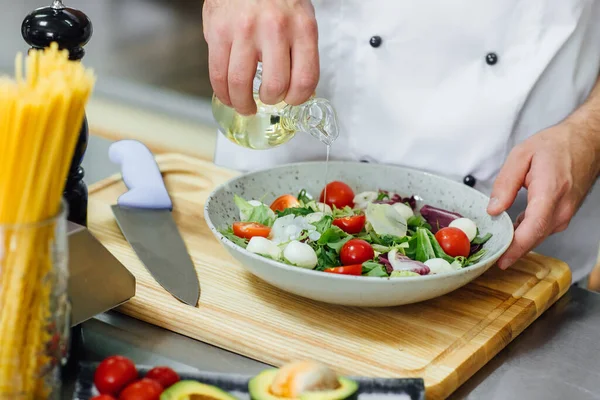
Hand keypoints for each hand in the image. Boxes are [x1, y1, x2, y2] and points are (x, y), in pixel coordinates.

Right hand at [202, 0, 319, 114]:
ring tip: (244, 105)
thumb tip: (296, 89)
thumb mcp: (300, 18)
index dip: (297, 99)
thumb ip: (300, 52)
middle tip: (266, 100)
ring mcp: (244, 30)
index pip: (305, 79)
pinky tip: (228, 95)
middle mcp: (275, 29)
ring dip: (243, 103)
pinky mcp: (219, 31)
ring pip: (241, 84)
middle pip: (274, 86)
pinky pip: (218, 73)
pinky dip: (222, 92)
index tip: (291, 100)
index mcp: (302, 27)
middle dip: (270, 101)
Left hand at [487, 121, 599, 269]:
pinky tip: (510, 233)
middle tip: (487, 255)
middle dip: (510, 251)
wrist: (586, 142)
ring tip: (494, 244)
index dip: (516, 248)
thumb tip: (494, 209)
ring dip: (517, 243)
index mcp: (550, 192)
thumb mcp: (522, 155)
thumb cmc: (556, 146)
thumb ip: (505, 183)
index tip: (501, 261)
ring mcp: (564, 214)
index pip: (533, 228)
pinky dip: (525, 235)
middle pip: (533, 238)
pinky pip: (541, 230)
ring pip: (537, 236)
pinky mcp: (563, 215)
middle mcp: (560, 208)